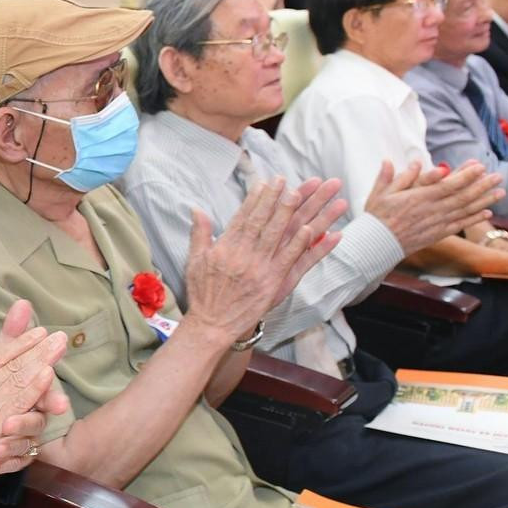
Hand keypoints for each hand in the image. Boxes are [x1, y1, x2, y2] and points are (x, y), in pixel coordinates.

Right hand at [0, 299, 69, 491]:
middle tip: (58, 336)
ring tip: (57, 348)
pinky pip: (19, 406)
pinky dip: (34, 389)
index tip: (38, 332)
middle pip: (13, 366)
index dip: (19, 344)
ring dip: (40, 362)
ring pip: (19, 381)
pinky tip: (47, 376)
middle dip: (37, 349)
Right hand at [183, 176, 344, 336]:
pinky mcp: (272, 283)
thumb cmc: (202, 294)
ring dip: (292, 214)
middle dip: (276, 199)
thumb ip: (199, 233)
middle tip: (287, 181)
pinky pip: (291, 261)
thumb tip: (196, 209)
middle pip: (264, 221)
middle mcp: (243, 254)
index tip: (267, 182)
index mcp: (225, 247)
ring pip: (279, 235)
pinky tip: (313, 230)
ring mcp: (259, 269)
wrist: (211, 325)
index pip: (244, 216)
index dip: (257, 198)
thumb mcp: (194, 260)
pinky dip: (302, 245)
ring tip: (302, 195)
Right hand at [363, 159, 501, 254]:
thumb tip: (407, 161)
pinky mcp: (437, 234)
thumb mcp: (379, 193)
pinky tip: (487, 213)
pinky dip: (474, 219)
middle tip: (499, 177)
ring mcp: (436, 223)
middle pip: (463, 196)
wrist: (376, 245)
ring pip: (465, 210)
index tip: (480, 166)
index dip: (466, 175)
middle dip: (483, 186)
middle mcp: (432, 210)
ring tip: (501, 192)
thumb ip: (392, 176)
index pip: (449, 184)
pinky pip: (460, 225)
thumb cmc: (376, 218)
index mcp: (419, 197)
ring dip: (485, 201)